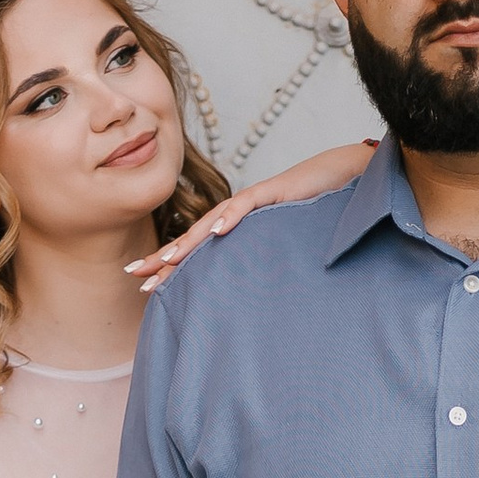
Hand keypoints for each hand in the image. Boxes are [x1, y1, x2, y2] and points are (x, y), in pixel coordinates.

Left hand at [128, 141, 375, 291]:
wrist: (343, 177)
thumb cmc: (314, 212)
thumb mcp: (283, 246)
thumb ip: (263, 264)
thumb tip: (247, 300)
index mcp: (238, 230)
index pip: (199, 250)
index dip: (172, 266)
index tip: (146, 287)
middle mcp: (238, 215)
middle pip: (195, 237)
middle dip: (165, 256)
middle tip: (136, 274)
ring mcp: (254, 202)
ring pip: (214, 222)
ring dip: (189, 241)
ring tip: (166, 260)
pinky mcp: (275, 192)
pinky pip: (249, 206)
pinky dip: (232, 218)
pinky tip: (216, 232)